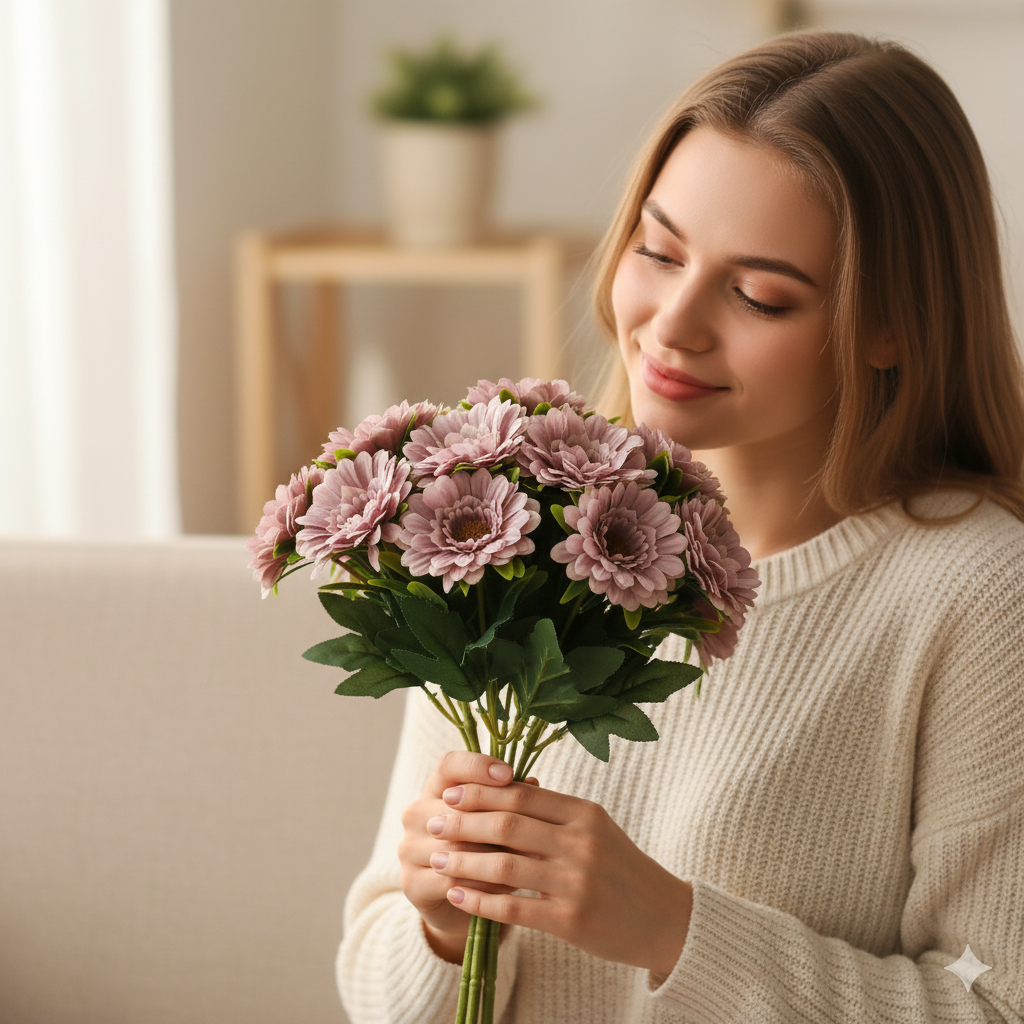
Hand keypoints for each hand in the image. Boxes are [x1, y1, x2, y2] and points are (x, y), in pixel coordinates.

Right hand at [397, 750, 537, 962]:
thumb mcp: (499, 820)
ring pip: (456, 846)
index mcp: (435, 788)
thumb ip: (510, 800)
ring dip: (494, 854)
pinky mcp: (411, 883)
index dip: (478, 766)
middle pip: (455, 808)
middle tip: (533, 829)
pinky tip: (509, 886)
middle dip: (496, 820)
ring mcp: (409, 848)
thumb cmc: (486, 850)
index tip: (509, 774)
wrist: (461, 901)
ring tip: (528, 859)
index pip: (449, 764)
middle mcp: (416, 814)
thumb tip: (533, 783)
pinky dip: (484, 883)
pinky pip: (452, 879)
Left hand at [426, 776, 692, 979]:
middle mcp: (580, 842)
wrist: (667, 920)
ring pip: (504, 864)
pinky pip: (513, 907)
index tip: (449, 792)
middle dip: (464, 821)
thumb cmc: (623, 870)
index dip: (481, 791)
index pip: (522, 792)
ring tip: (437, 857)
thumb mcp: (596, 829)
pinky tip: (457, 896)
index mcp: (584, 813)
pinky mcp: (570, 920)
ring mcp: (576, 881)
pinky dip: (480, 901)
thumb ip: (554, 812)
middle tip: (434, 820)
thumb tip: (501, 790)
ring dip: (464, 860)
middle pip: (508, 822)